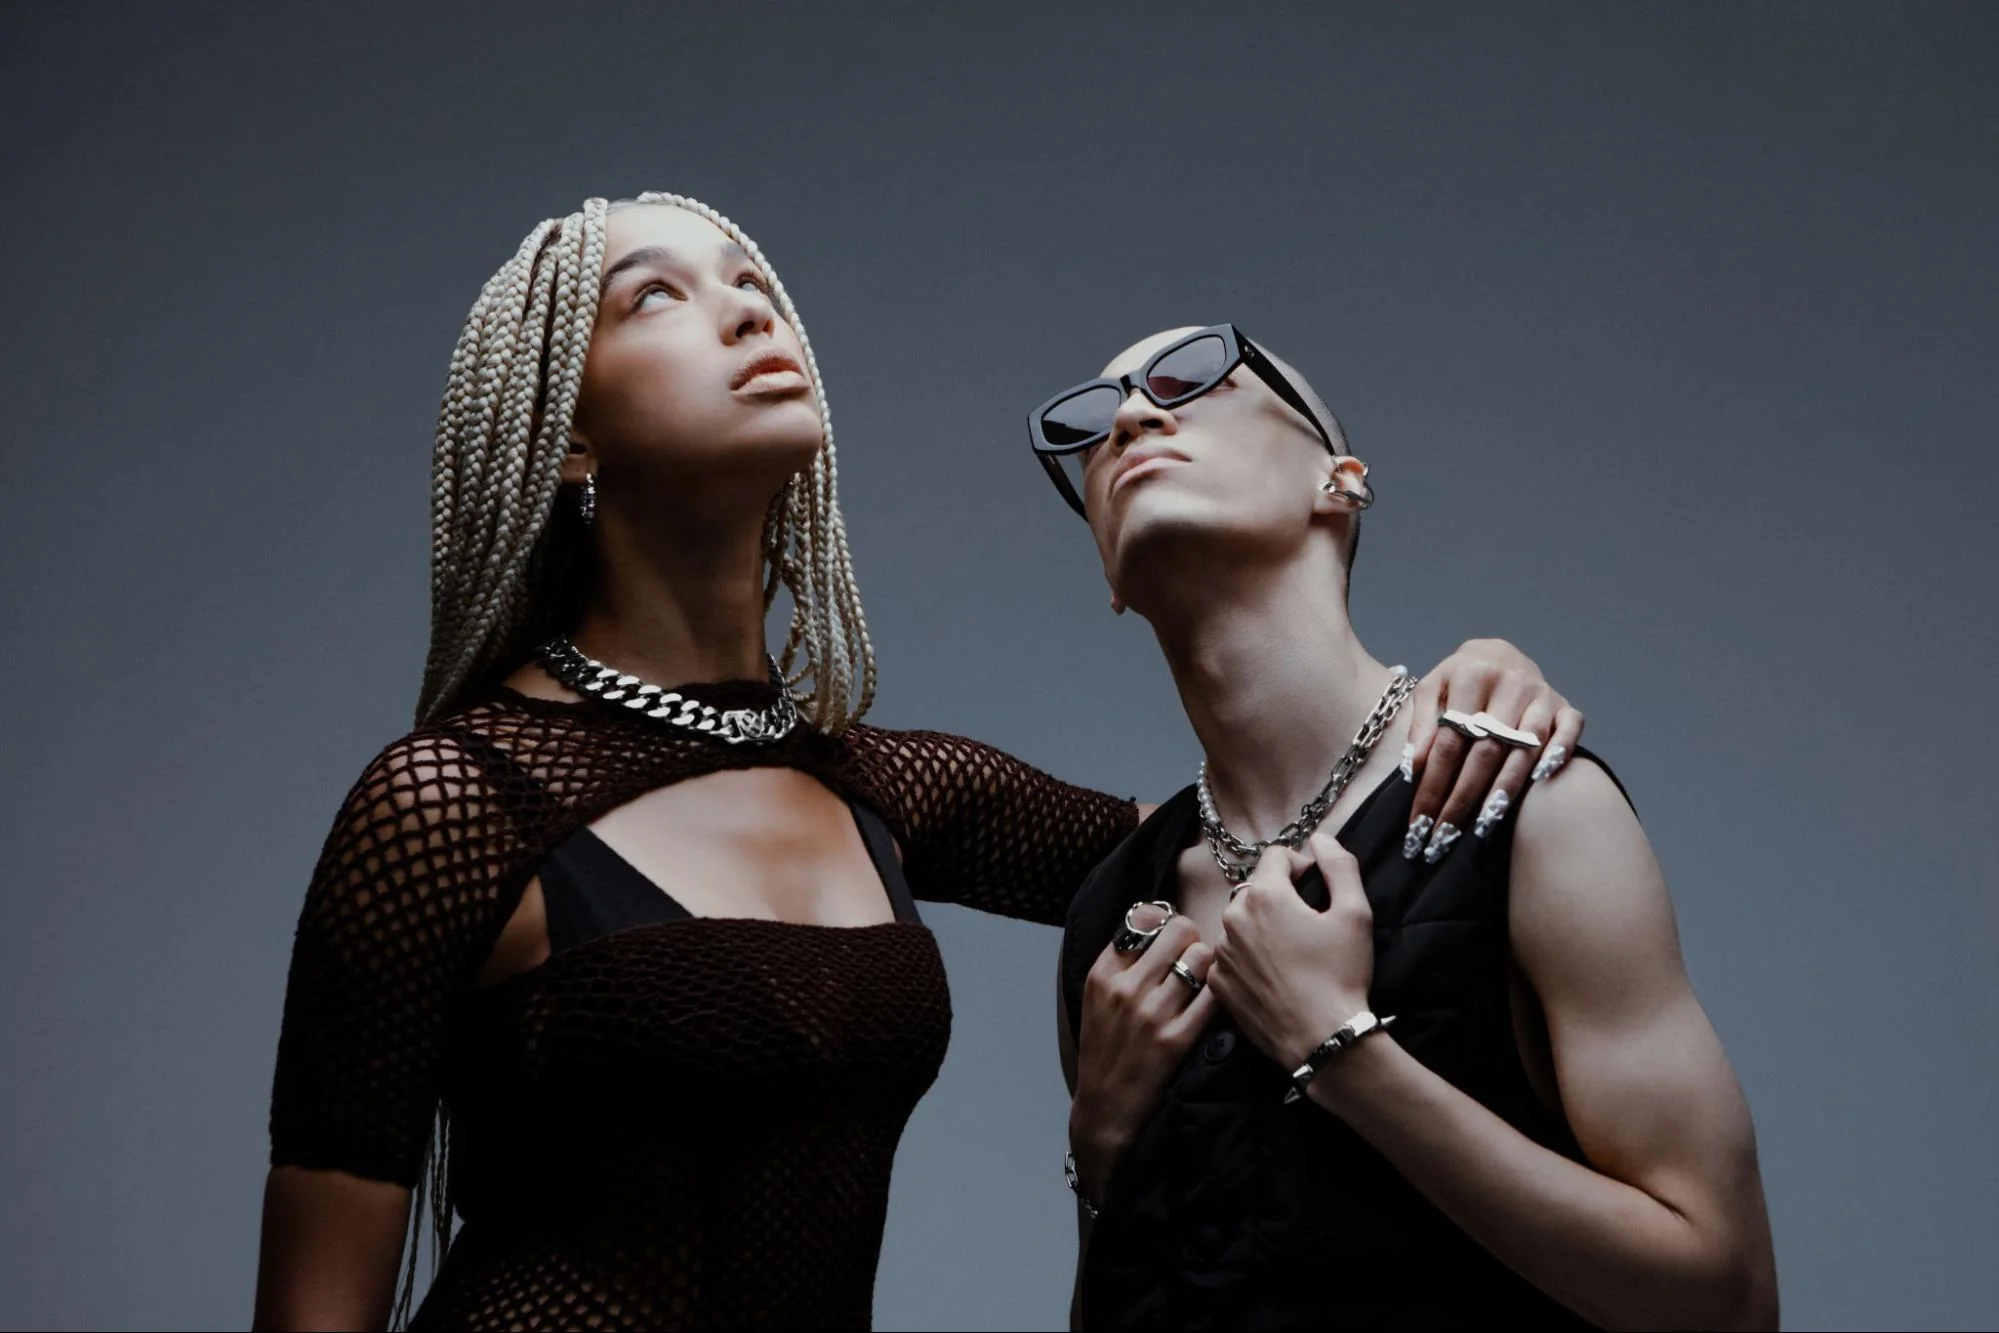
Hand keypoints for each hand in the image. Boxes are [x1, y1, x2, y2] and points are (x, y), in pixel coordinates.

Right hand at [1069, 908, 1215, 1200]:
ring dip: (1210, 964)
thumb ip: (1122, 960)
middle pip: (1179, 930)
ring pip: (1201, 957)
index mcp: (1103, 973)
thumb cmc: (1106, 1047)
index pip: (1144, 918)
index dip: (1166, 921)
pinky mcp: (1176, 1040)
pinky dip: (1220, 992)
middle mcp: (1125, 988)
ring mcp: (1151, 1014)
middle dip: (1193, 938)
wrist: (1106, 1106)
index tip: (1171, 935)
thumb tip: (1157, 918)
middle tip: (1194, 956)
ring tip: (1205, 979)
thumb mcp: (1097, 997)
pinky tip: (1215, 1000)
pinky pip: (1213, 997)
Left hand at [1207, 831, 1374, 1072]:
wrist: (1323, 1039)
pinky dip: (1248, 958)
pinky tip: (1275, 976)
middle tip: (1308, 926)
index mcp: (1264, 895)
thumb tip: (1321, 839)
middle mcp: (1232, 918)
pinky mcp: (1218, 983)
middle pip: (1255, 889)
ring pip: (1240, 923)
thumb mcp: (1355, 913)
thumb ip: (1339, 865)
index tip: (1317, 890)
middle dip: (1279, 897)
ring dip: (1261, 928)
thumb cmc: (1341, 974)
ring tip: (1292, 954)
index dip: (1300, 866)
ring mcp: (1221, 953)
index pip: (1275, 856)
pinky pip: (1230, 956)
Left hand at [1404, 638, 1584, 859]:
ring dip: (1505, 787)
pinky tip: (1542, 778)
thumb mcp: (1432, 689)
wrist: (1500, 653)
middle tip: (1445, 836)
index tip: (1420, 821)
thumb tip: (1414, 768)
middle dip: (1463, 797)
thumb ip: (1422, 724)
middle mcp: (1509, 684)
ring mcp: (1541, 694)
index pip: (1449, 741)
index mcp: (1471, 675)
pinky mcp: (1564, 704)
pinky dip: (1559, 750)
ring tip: (1484, 823)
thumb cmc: (1460, 678)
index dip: (1434, 784)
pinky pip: (1570, 727)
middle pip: (1485, 750)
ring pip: (1525, 746)